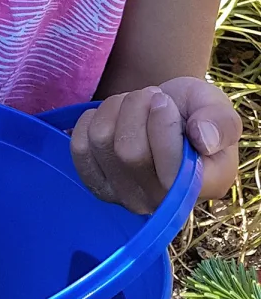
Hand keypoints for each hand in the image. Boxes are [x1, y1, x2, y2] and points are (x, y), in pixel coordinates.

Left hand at [71, 77, 240, 213]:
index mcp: (201, 187)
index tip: (164, 101)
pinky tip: (111, 118)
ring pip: (101, 142)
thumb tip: (203, 139)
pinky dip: (90, 120)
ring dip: (114, 109)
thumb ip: (220, 122)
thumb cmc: (196, 112)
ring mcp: (125, 196)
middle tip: (150, 95)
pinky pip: (78, 147)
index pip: (170, 170)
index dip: (161, 125)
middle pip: (128, 152)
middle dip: (136, 108)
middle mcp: (161, 203)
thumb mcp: (218, 108)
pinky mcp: (98, 183)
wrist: (168, 113)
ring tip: (133, 104)